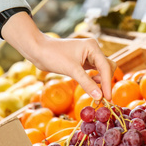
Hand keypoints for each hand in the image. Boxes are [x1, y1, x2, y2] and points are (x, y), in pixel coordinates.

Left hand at [0, 12, 115, 100]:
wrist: (37, 50)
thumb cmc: (53, 55)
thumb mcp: (71, 70)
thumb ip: (87, 83)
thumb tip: (99, 97)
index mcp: (92, 47)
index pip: (105, 67)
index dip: (107, 83)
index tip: (107, 98)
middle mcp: (93, 49)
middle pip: (107, 68)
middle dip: (106, 82)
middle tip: (102, 98)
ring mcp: (89, 55)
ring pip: (102, 70)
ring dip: (101, 82)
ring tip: (97, 94)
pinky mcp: (83, 61)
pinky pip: (95, 71)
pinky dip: (95, 80)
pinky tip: (91, 87)